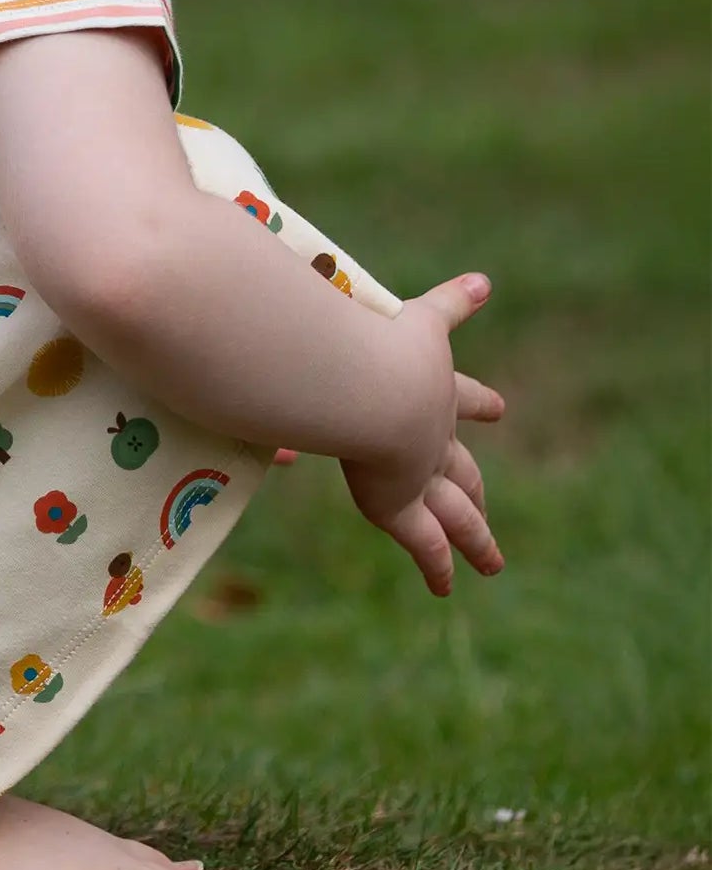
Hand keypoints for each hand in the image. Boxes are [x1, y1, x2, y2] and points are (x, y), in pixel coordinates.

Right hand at [339, 273, 506, 593]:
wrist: (371, 385)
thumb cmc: (369, 339)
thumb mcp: (409, 318)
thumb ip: (447, 305)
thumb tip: (483, 282)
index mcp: (429, 384)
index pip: (461, 393)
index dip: (479, 402)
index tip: (501, 410)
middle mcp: (433, 432)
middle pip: (463, 467)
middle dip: (474, 486)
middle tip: (484, 502)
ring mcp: (422, 472)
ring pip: (459, 512)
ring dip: (478, 538)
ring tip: (493, 563)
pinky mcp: (401, 505)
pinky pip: (426, 545)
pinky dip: (437, 566)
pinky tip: (447, 587)